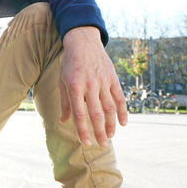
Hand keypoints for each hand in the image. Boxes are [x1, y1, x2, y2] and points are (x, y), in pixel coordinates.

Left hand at [58, 26, 127, 147]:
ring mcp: (103, 81)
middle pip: (96, 114)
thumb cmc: (70, 64)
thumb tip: (63, 121)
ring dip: (111, 124)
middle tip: (102, 145)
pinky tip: (123, 123)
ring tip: (110, 136)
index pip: (79, 114)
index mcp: (74, 87)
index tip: (86, 143)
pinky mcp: (113, 78)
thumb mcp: (62, 81)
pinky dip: (123, 111)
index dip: (83, 131)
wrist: (83, 42)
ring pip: (110, 108)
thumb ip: (65, 102)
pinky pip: (119, 97)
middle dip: (99, 132)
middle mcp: (90, 85)